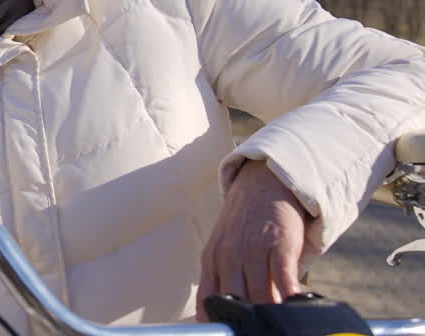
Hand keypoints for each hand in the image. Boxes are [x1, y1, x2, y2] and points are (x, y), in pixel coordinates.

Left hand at [196, 159, 308, 319]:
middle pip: (234, 302)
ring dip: (269, 314)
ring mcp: (253, 250)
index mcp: (211, 260)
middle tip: (256, 331)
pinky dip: (289, 297)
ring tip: (278, 325)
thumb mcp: (224, 249)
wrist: (264, 183)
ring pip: (259, 295)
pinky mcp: (279, 243)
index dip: (216, 323)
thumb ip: (224, 279)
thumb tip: (227, 316)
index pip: (207, 301)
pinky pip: (283, 278)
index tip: (227, 334)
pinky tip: (295, 308)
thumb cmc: (245, 223)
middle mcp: (228, 257)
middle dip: (245, 323)